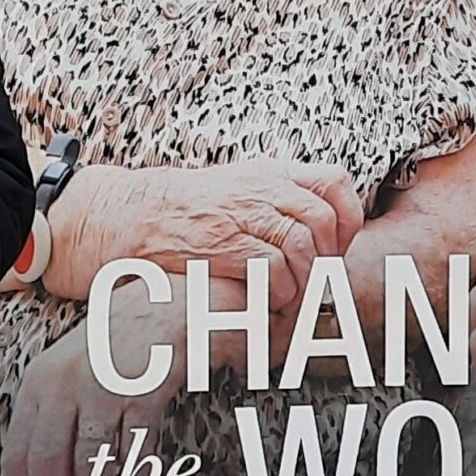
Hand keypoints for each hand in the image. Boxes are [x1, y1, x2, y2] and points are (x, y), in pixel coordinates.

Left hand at [1, 302, 186, 475]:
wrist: (159, 311)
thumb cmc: (110, 354)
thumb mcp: (65, 379)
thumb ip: (49, 427)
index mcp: (38, 386)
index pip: (17, 456)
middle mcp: (64, 385)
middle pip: (48, 464)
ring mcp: (104, 387)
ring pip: (90, 464)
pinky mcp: (143, 391)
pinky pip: (134, 452)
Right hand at [59, 160, 364, 309]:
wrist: (128, 216)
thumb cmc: (184, 212)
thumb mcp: (236, 187)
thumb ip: (276, 198)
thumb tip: (321, 227)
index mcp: (268, 173)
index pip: (334, 182)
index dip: (348, 218)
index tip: (340, 247)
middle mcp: (259, 189)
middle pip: (323, 220)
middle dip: (328, 259)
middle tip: (317, 284)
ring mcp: (240, 215)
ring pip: (303, 246)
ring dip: (306, 282)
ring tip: (293, 299)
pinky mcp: (222, 244)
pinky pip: (273, 269)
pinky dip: (280, 292)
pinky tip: (269, 302)